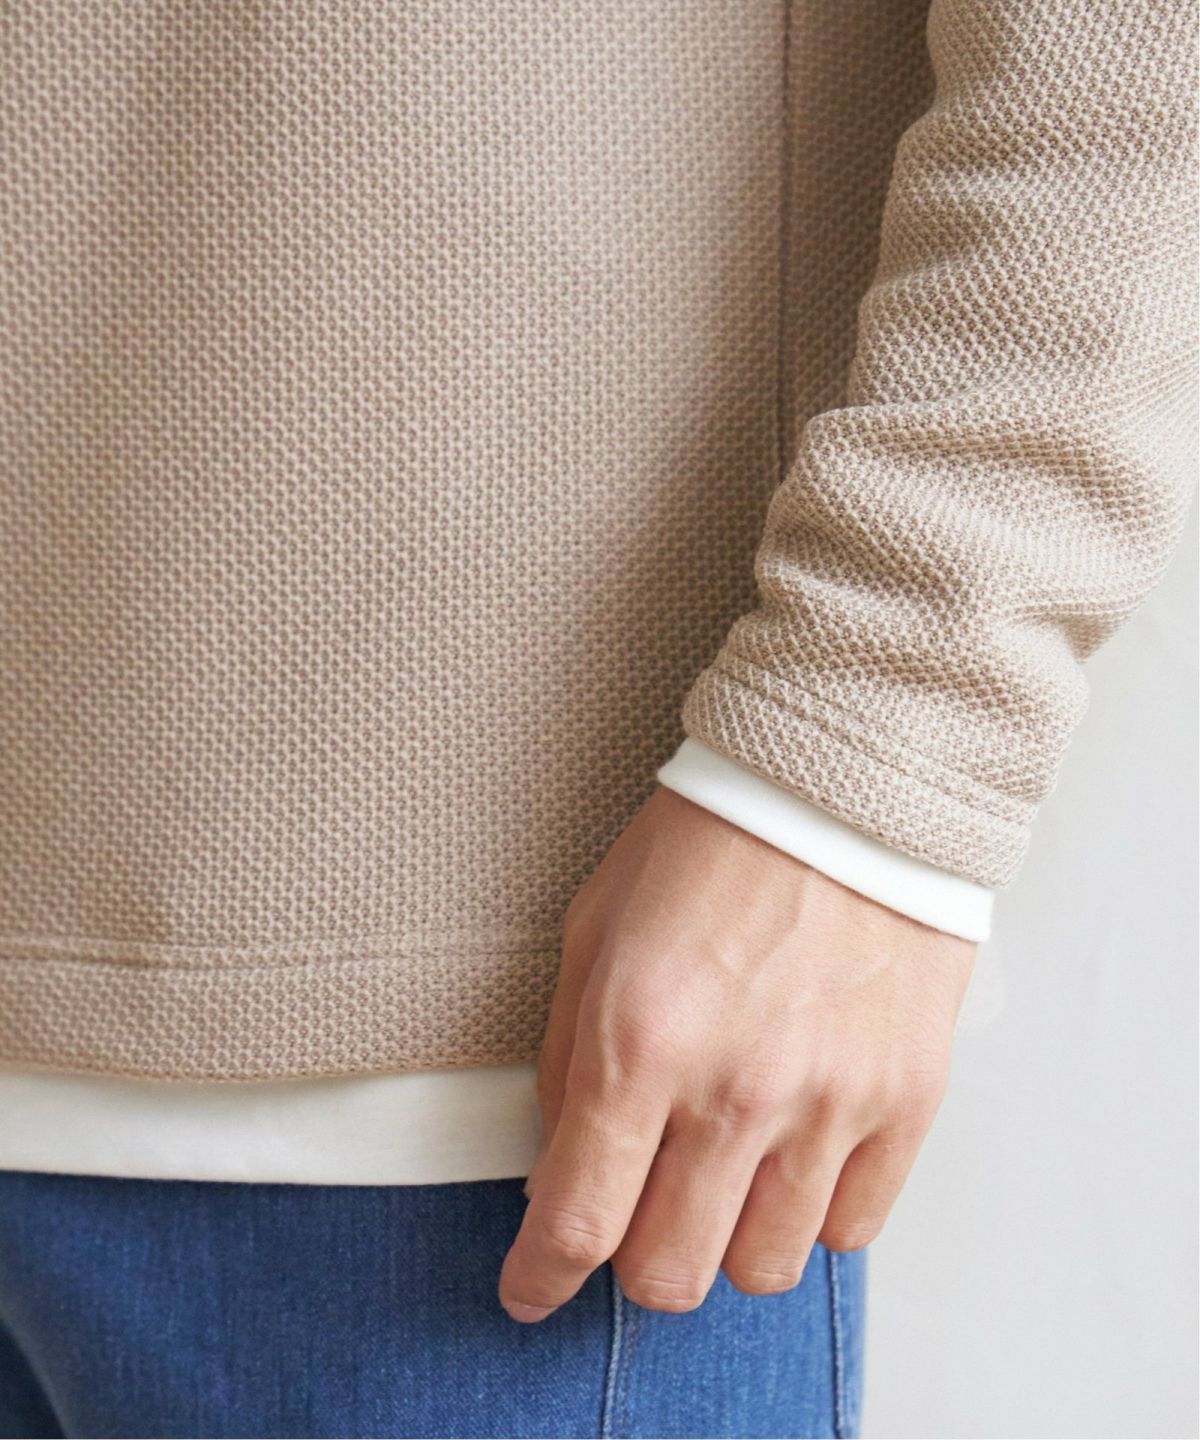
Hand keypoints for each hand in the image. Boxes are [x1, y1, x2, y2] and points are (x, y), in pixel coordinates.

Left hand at [498, 784, 975, 1321]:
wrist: (841, 793)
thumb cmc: (708, 849)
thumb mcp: (594, 930)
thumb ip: (566, 1060)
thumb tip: (559, 1166)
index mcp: (639, 1042)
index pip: (577, 1223)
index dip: (539, 1278)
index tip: (529, 1289)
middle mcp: (737, 1091)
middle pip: (669, 1274)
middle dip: (631, 1261)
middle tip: (633, 1212)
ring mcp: (830, 1103)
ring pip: (761, 1269)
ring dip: (723, 1240)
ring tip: (722, 1174)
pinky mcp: (904, 1101)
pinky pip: (850, 1230)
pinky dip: (809, 1214)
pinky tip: (792, 1156)